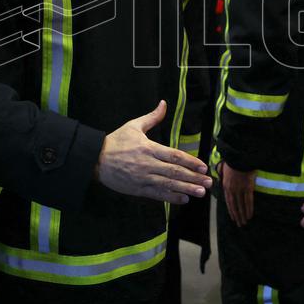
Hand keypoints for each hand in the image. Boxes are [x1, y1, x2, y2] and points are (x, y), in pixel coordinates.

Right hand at [96, 100, 211, 203]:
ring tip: (201, 192)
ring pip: (168, 184)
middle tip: (209, 182)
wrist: (94, 159)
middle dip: (193, 177)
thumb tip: (164, 104)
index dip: (191, 161)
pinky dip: (171, 197)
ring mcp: (143, 178)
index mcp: (148, 148)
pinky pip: (157, 194)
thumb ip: (152, 117)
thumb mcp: (133, 126)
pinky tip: (184, 199)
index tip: (203, 166)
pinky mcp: (137, 189)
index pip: (174, 155)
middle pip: (175, 172)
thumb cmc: (115, 141)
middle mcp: (147, 164)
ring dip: (186, 189)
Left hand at [219, 161, 255, 226]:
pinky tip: (250, 215)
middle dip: (237, 215)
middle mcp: (232, 190)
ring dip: (243, 215)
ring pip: (241, 205)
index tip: (233, 217)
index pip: (228, 201)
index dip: (231, 210)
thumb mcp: (224, 168)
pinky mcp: (248, 188)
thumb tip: (220, 176)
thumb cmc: (232, 160)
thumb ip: (223, 174)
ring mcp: (240, 189)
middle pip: (234, 206)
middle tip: (239, 224)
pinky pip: (248, 201)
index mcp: (226, 185)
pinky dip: (249, 209)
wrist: (239, 156)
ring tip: (244, 222)